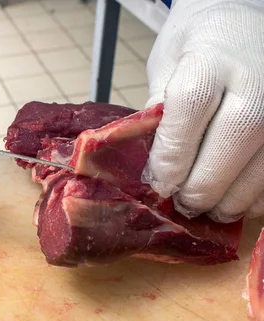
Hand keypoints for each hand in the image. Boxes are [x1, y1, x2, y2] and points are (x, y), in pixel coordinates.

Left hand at [143, 0, 263, 222]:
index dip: (173, 157)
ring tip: (210, 209)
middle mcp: (255, 78)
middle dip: (204, 185)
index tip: (160, 185)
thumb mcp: (166, 67)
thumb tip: (153, 166)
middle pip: (233, 139)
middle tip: (184, 205)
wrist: (242, 25)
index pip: (190, 111)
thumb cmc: (198, 47)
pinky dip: (260, 194)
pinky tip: (239, 200)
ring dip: (234, 197)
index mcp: (210, 60)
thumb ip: (158, 112)